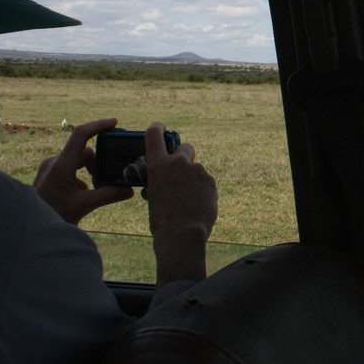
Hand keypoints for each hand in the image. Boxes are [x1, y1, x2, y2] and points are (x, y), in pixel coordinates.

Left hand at [34, 118, 133, 224]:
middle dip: (97, 166)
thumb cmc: (53, 216)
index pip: (80, 135)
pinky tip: (80, 195)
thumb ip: (108, 195)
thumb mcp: (84, 206)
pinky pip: (70, 168)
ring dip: (89, 173)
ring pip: (77, 161)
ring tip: (90, 193)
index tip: (114, 122)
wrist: (30, 230)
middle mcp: (53, 163)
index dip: (98, 125)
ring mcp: (49, 168)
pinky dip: (80, 177)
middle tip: (103, 184)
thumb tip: (129, 190)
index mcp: (61, 166)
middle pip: (84, 153)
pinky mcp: (48, 174)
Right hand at [141, 122, 217, 286]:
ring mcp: (197, 171)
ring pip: (196, 169)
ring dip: (192, 178)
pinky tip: (196, 204)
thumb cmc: (162, 219)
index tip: (159, 128)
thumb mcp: (152, 195)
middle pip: (185, 147)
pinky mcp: (210, 181)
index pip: (155, 133)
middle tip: (180, 171)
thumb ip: (159, 179)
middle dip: (183, 156)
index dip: (157, 128)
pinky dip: (202, 189)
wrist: (182, 234)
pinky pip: (205, 181)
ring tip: (187, 199)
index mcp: (158, 164)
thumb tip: (162, 179)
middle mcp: (179, 162)